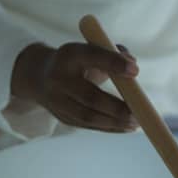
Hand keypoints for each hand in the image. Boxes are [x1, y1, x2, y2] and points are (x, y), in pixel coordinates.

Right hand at [10, 41, 138, 132]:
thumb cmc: (76, 61)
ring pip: (87, 116)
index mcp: (69, 55)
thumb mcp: (90, 50)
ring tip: (136, 123)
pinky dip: (109, 128)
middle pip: (89, 96)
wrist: (39, 75)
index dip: (113, 63)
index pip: (92, 56)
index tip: (135, 71)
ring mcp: (57, 101)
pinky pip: (88, 125)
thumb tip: (133, 65)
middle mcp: (59, 78)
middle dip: (116, 107)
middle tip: (138, 112)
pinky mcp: (61, 116)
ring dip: (115, 122)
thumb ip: (113, 54)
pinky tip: (126, 127)